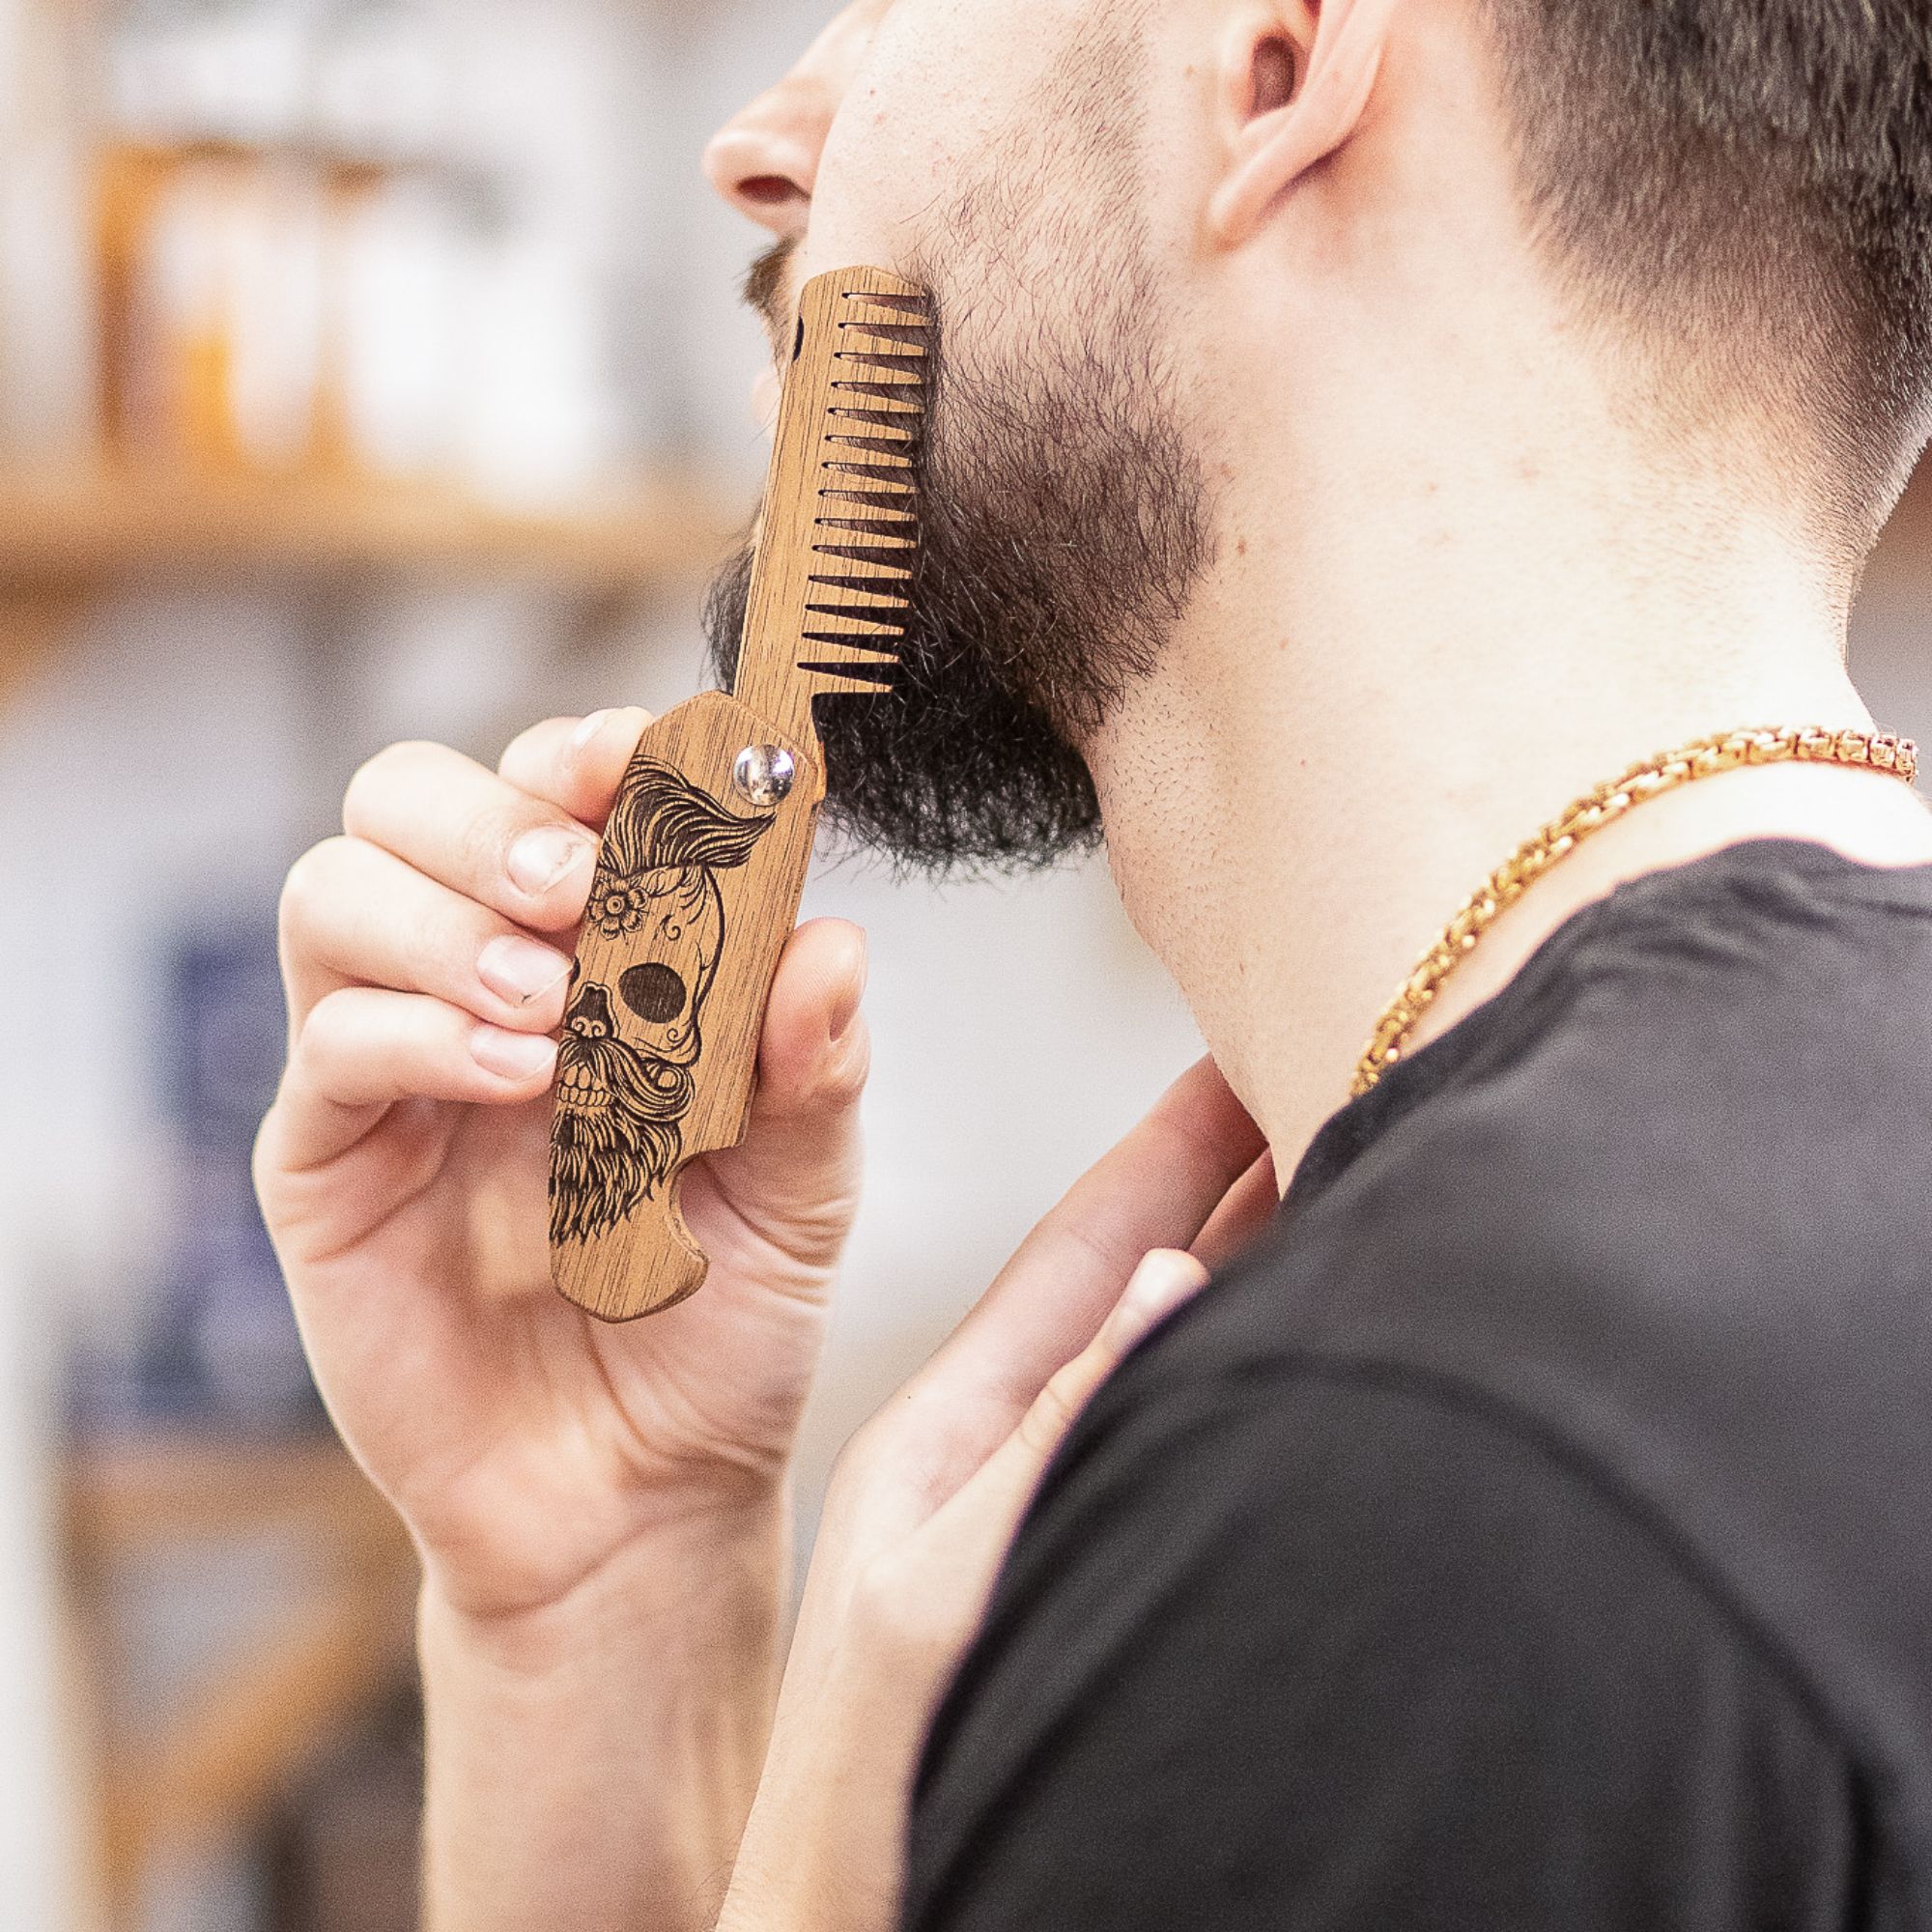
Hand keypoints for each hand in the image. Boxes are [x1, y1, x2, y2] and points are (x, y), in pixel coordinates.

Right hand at [255, 706, 869, 1626]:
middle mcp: (482, 980)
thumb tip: (832, 937)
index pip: (557, 791)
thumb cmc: (723, 1320)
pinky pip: (330, 1045)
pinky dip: (418, 1033)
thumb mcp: (804, 1188)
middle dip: (495, 809)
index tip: (663, 758)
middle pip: (407, 795)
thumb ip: (814, 1065)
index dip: (597, 750)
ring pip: (334, 888)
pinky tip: (522, 1080)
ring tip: (551, 999)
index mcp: (596, 955)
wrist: (642, 1489)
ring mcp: (395, 1066)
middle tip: (584, 884)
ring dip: (445, 912)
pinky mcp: (331, 1161)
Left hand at [720, 1059, 1274, 1931]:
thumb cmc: (870, 1782)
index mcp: (950, 1427)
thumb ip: (1058, 1430)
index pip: (1079, 1248)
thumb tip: (1170, 1283)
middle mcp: (1007, 1452)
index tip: (1228, 1056)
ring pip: (1166, 1352)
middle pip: (1136, 1282)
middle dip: (1228, 1182)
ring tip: (1334, 1175)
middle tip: (1305, 1081)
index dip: (1166, 1146)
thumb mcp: (945, 1579)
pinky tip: (1306, 1338)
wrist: (858, 1925)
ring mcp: (1052, 1508)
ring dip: (1250, 1266)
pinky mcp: (1093, 1574)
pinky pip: (1176, 1433)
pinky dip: (1243, 1369)